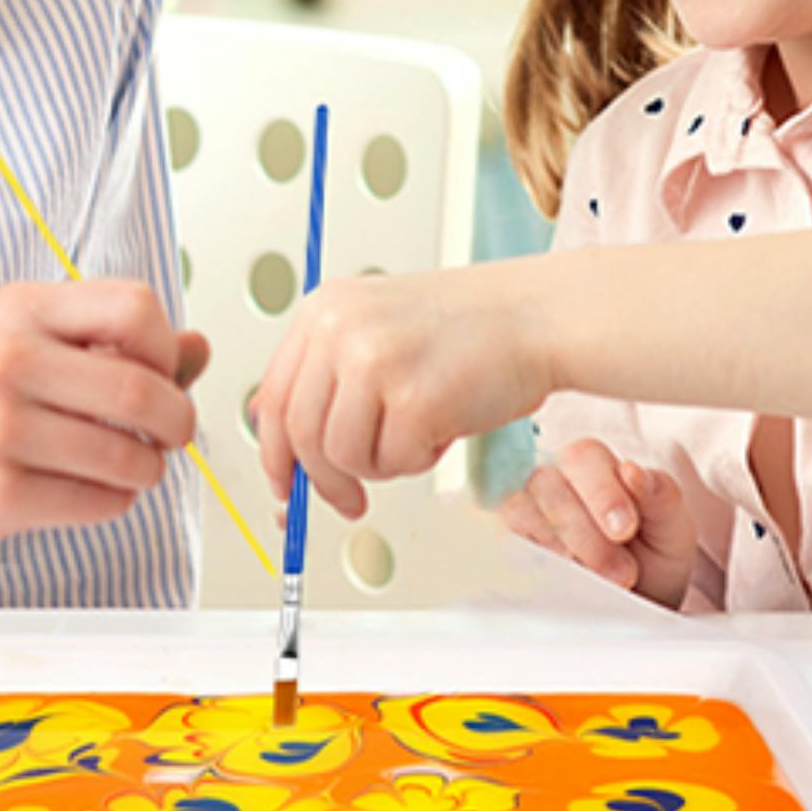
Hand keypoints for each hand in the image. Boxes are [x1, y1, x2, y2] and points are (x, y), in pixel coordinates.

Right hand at [0, 280, 209, 544]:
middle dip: (177, 420)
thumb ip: (104, 340)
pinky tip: (91, 489)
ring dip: (148, 468)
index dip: (166, 346)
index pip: (135, 309)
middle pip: (143, 390)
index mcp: (20, 310)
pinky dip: (113, 500)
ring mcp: (0, 430)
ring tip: (130, 465)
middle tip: (172, 432)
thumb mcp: (16, 336)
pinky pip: (98, 502)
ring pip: (129, 456)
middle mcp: (8, 362)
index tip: (162, 371)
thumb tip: (196, 348)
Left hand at [253, 263, 554, 516]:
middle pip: (299, 433)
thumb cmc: (472, 329)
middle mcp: (340, 330)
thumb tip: (294, 454)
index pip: (273, 396)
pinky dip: (418, 460)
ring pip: (341, 456)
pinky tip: (445, 426)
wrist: (539, 316)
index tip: (286, 483)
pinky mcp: (413, 398)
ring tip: (418, 436)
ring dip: (381, 464)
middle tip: (348, 500)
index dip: (276, 452)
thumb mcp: (381, 330)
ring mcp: (374, 362)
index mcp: (324, 309)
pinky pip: (391, 462)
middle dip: (323, 481)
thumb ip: (333, 378)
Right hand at [498, 438, 693, 608]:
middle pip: (546, 483)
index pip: (584, 457)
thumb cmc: (653, 555)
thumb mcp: (672, 528)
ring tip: (595, 581)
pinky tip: (560, 583)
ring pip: (519, 511)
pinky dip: (530, 563)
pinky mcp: (509, 545)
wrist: (638, 603)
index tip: (624, 530)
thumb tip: (631, 470)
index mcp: (593, 464)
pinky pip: (503, 545)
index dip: (602, 492)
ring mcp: (524, 511)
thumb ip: (661, 495)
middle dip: (584, 530)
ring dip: (557, 547)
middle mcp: (551, 479)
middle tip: (621, 572)